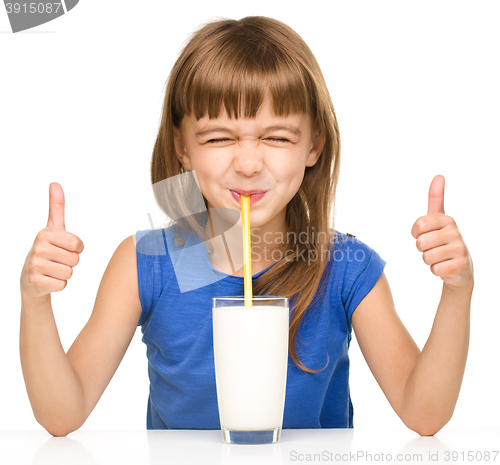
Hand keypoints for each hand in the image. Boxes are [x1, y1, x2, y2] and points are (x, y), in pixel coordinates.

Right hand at [20, 183, 84, 298]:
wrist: (31, 276)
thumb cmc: (48, 249)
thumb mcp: (53, 228)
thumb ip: (56, 206)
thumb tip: (55, 183)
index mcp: (45, 233)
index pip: (78, 244)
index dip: (76, 248)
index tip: (65, 247)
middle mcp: (37, 248)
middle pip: (75, 259)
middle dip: (71, 261)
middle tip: (58, 260)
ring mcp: (35, 266)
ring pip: (70, 272)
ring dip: (65, 273)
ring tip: (53, 269)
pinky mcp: (36, 282)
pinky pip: (63, 285)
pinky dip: (59, 284)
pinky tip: (49, 279)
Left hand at [411, 175, 472, 288]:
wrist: (460, 268)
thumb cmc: (443, 241)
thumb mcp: (438, 220)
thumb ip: (436, 198)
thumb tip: (439, 175)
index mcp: (447, 219)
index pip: (418, 225)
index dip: (417, 234)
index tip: (425, 234)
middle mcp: (455, 232)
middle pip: (421, 243)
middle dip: (422, 249)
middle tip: (434, 248)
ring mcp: (460, 249)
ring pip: (426, 257)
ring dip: (429, 260)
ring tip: (440, 257)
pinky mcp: (460, 266)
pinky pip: (434, 269)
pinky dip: (435, 270)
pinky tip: (445, 266)